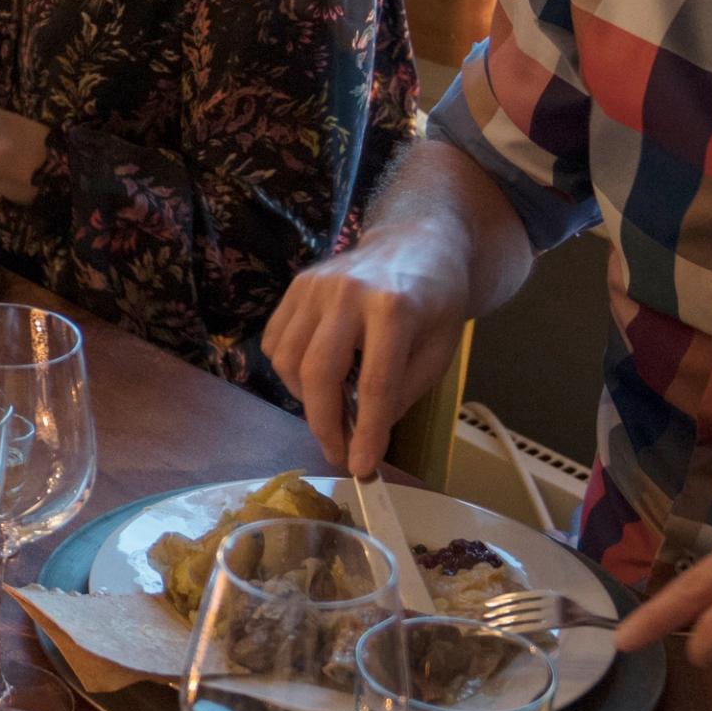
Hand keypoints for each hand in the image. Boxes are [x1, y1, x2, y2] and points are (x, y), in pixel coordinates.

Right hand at [264, 225, 482, 478]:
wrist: (417, 243)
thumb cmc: (434, 303)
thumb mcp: (437, 352)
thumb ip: (402, 392)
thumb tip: (364, 437)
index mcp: (395, 308)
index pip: (374, 384)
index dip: (365, 432)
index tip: (361, 467)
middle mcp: (348, 293)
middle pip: (319, 372)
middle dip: (324, 424)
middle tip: (338, 453)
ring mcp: (315, 286)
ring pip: (287, 360)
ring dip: (305, 399)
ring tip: (331, 411)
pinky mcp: (296, 286)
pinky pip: (274, 341)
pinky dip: (287, 371)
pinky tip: (314, 379)